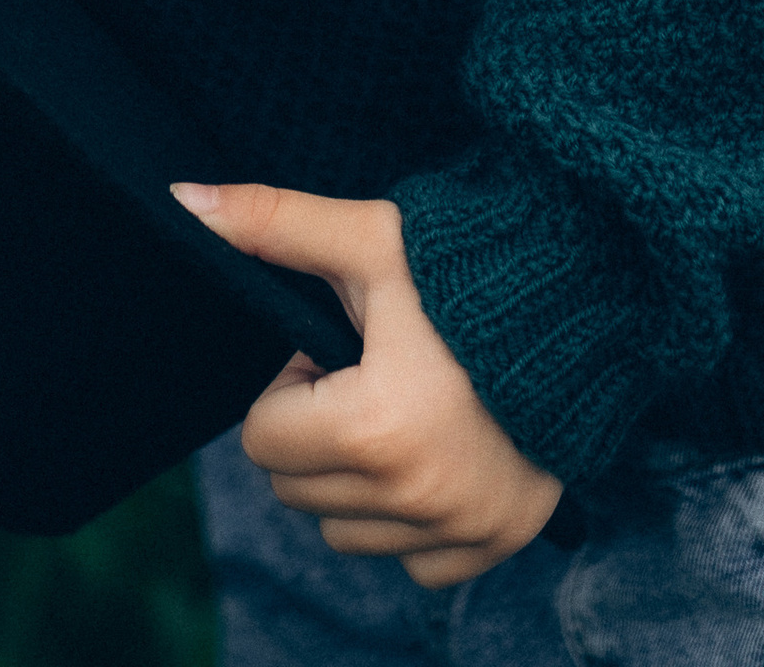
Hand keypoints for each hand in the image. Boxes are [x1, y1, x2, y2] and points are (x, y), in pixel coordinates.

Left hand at [173, 179, 560, 587]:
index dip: (289, 386)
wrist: (582, 304)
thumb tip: (182, 202)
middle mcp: (415, 495)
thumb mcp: (368, 240)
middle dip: (312, 432)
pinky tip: (435, 451)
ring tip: (399, 408)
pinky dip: (408, 518)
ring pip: (343, 532)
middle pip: (295, 491)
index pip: (263, 439)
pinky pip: (409, 561)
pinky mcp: (492, 544)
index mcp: (374, 426)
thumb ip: (273, 223)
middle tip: (364, 374)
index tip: (332, 351)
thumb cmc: (463, 269)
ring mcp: (458, 529)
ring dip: (353, 478)